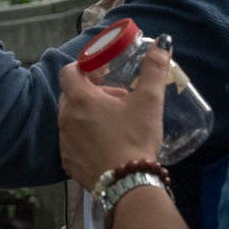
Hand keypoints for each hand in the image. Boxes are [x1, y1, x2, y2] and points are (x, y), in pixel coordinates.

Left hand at [58, 43, 168, 187]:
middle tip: (117, 99)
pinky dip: (86, 137)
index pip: (69, 71)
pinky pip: (73, 141)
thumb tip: (163, 42)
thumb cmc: (135, 138)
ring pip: (72, 118)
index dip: (84, 68)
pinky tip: (107, 145)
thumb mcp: (149, 101)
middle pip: (72, 94)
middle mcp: (66, 118)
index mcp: (80, 99)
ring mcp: (64, 142)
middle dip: (92, 92)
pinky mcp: (68, 162)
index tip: (104, 73)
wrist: (128, 186)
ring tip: (115, 123)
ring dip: (88, 115)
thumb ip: (154, 69)